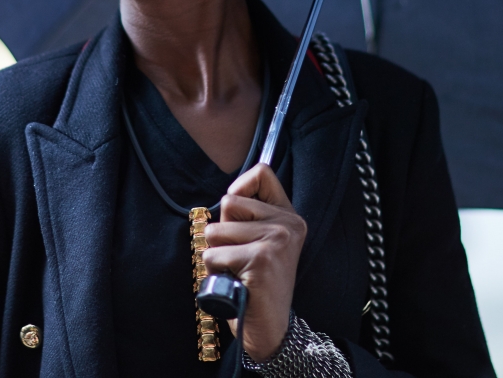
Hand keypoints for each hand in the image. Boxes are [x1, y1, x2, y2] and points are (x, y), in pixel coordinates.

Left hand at [202, 163, 306, 361]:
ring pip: (216, 231)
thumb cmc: (255, 285)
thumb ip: (246, 216)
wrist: (271, 329)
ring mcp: (276, 240)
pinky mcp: (260, 259)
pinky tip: (235, 284)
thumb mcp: (258, 242)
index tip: (238, 215)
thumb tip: (225, 198)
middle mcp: (288, 224)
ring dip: (216, 255)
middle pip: (230, 202)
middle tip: (239, 257)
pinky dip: (214, 272)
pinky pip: (213, 255)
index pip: (261, 173)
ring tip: (236, 272)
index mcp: (289, 216)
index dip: (239, 188)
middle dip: (222, 232)